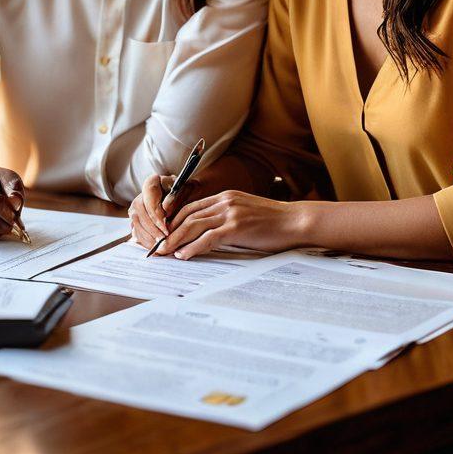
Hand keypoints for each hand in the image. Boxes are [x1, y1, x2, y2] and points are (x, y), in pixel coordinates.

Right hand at [129, 173, 204, 249]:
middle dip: (151, 230)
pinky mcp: (137, 219)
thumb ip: (176, 200)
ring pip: (136, 223)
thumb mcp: (186, 192)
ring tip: (159, 246)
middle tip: (163, 241)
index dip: (157, 218)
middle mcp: (141, 194)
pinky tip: (154, 246)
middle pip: (139, 214)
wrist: (185, 195)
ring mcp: (137, 207)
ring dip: (147, 236)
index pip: (149, 202)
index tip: (166, 230)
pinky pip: (136, 230)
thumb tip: (165, 211)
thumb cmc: (187, 192)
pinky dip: (144, 239)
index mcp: (152, 183)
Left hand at [156, 190, 301, 258]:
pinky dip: (192, 247)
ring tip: (164, 253)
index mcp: (226, 197)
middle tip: (157, 247)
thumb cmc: (274, 222)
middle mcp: (225, 201)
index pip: (191, 207)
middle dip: (169, 231)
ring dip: (175, 240)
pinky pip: (207, 238)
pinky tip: (184, 255)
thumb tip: (209, 236)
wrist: (295, 221)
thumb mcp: (246, 214)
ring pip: (193, 225)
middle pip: (187, 215)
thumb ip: (227, 219)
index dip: (174, 221)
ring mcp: (230, 213)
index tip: (164, 234)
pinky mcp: (236, 227)